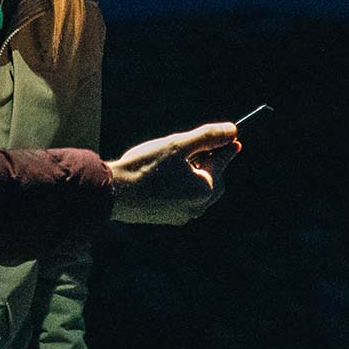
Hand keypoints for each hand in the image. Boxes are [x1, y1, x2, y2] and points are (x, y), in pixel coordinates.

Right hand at [105, 122, 239, 224]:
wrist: (114, 193)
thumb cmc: (146, 166)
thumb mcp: (178, 145)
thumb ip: (207, 137)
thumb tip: (233, 131)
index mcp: (205, 190)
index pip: (222, 162)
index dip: (226, 147)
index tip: (234, 138)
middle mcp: (197, 207)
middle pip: (212, 180)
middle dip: (209, 163)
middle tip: (200, 147)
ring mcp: (181, 215)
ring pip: (196, 190)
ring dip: (192, 174)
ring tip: (174, 160)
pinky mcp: (165, 218)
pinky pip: (181, 199)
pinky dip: (179, 186)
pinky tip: (162, 175)